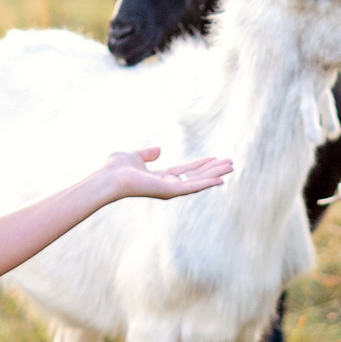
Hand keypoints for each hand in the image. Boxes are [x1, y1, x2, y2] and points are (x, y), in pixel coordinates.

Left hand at [97, 146, 233, 201]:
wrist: (109, 178)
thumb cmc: (115, 168)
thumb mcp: (134, 156)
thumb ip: (147, 154)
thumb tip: (159, 150)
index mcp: (160, 178)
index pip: (185, 171)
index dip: (201, 164)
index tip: (214, 158)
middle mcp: (167, 185)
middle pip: (196, 176)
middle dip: (213, 169)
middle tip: (231, 163)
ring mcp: (170, 190)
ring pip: (198, 181)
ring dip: (216, 174)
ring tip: (231, 166)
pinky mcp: (170, 191)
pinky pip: (192, 187)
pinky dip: (207, 183)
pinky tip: (221, 179)